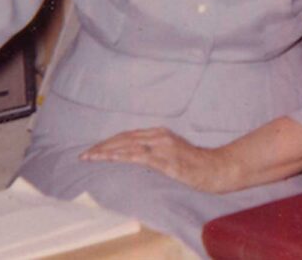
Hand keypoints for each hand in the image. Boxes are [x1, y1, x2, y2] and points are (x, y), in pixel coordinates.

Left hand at [80, 127, 239, 192]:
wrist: (217, 168)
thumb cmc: (197, 165)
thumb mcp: (173, 154)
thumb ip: (156, 153)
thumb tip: (138, 158)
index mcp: (160, 133)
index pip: (127, 136)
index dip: (108, 143)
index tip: (93, 150)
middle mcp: (159, 136)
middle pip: (123, 138)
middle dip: (101, 146)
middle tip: (84, 155)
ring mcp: (162, 146)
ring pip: (127, 145)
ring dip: (105, 152)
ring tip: (89, 157)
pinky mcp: (165, 159)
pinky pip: (138, 156)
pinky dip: (120, 156)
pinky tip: (108, 159)